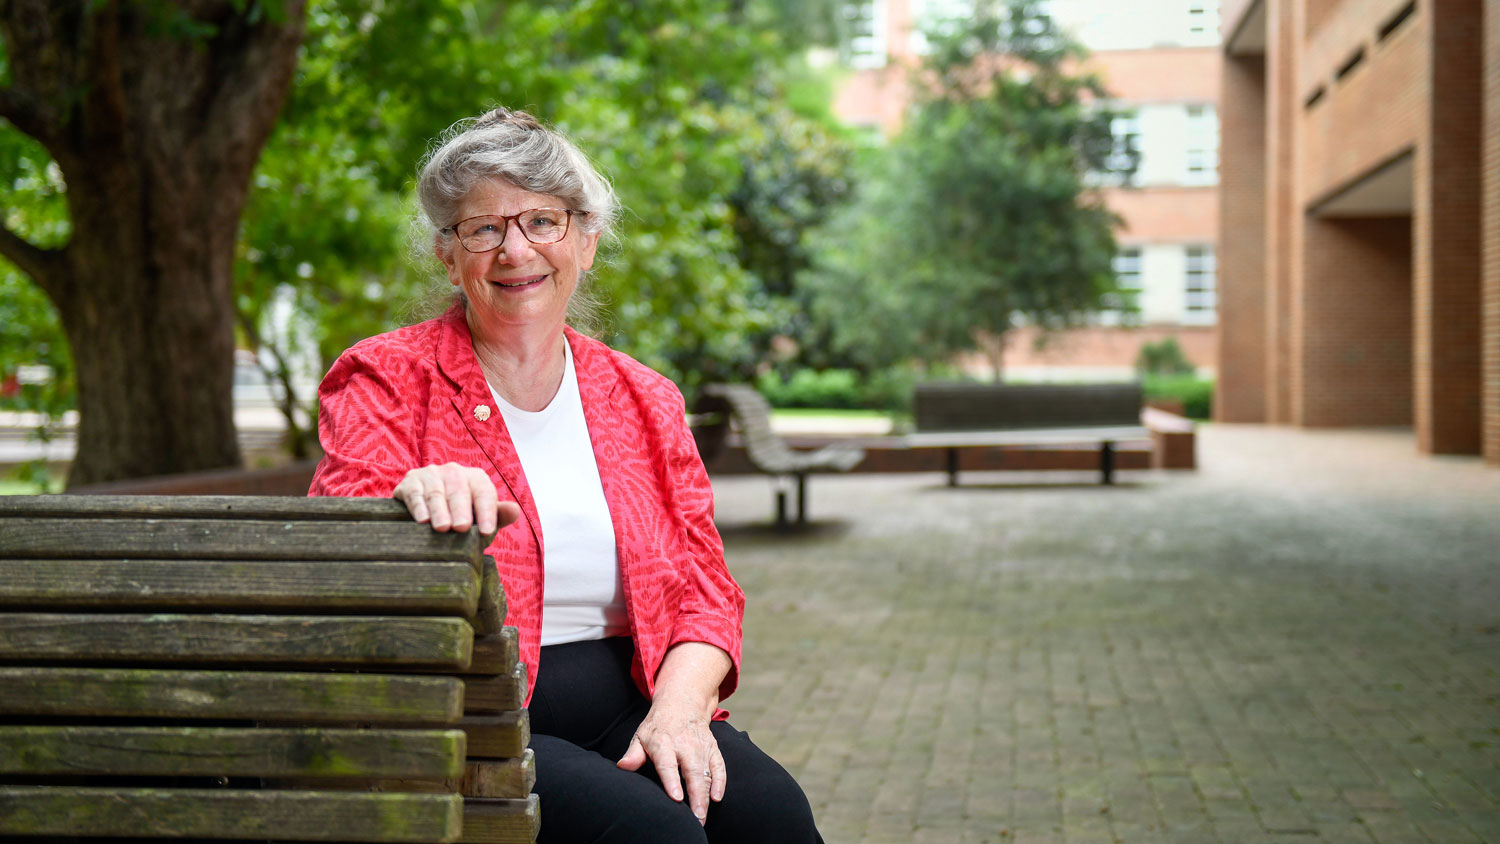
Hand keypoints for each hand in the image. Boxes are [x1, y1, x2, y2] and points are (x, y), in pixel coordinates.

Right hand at [392, 463, 520, 534]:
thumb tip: (515, 511)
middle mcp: (454, 472)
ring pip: (436, 492)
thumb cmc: (460, 515)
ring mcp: (431, 474)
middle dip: (461, 510)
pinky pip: (414, 493)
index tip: (487, 531)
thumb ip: (498, 515)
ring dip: (439, 510)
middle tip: (461, 528)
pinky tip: (422, 520)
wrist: (425, 508)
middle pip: (459, 491)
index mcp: (476, 478)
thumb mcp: (480, 516)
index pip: (484, 493)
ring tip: (442, 528)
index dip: (487, 512)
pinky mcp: (410, 481)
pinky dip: (418, 506)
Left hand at [617, 696, 725, 823]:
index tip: (676, 798)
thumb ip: (633, 754)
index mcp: (663, 742)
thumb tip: (623, 766)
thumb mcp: (641, 735)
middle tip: (696, 818)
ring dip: (706, 795)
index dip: (672, 781)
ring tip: (702, 816)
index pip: (668, 764)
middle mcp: (684, 744)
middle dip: (695, 796)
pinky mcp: (712, 748)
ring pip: (706, 772)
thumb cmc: (658, 726)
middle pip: (692, 771)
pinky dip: (720, 782)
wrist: (682, 703)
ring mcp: (701, 746)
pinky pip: (719, 766)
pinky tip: (717, 797)